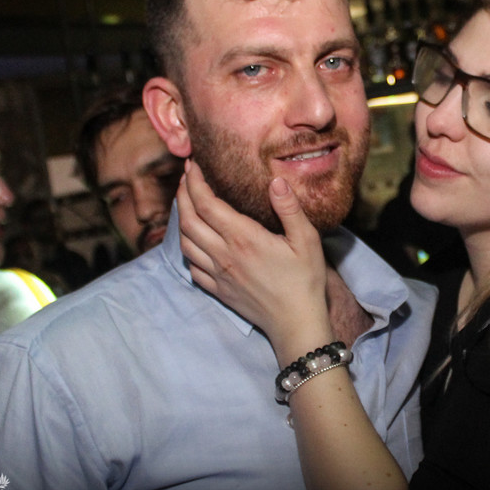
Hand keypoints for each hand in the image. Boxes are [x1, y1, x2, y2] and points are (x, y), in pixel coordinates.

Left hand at [177, 160, 331, 357]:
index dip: (194, 181)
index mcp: (243, 238)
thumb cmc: (305, 281)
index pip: (206, 203)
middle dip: (182, 194)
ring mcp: (218, 274)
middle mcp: (224, 254)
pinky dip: (188, 249)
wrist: (296, 323)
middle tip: (185, 177)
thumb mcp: (307, 240)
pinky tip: (195, 242)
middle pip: (189, 219)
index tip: (193, 165)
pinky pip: (192, 267)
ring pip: (185, 242)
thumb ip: (289, 209)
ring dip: (181, 219)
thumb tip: (276, 181)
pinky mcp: (219, 290)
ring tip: (187, 204)